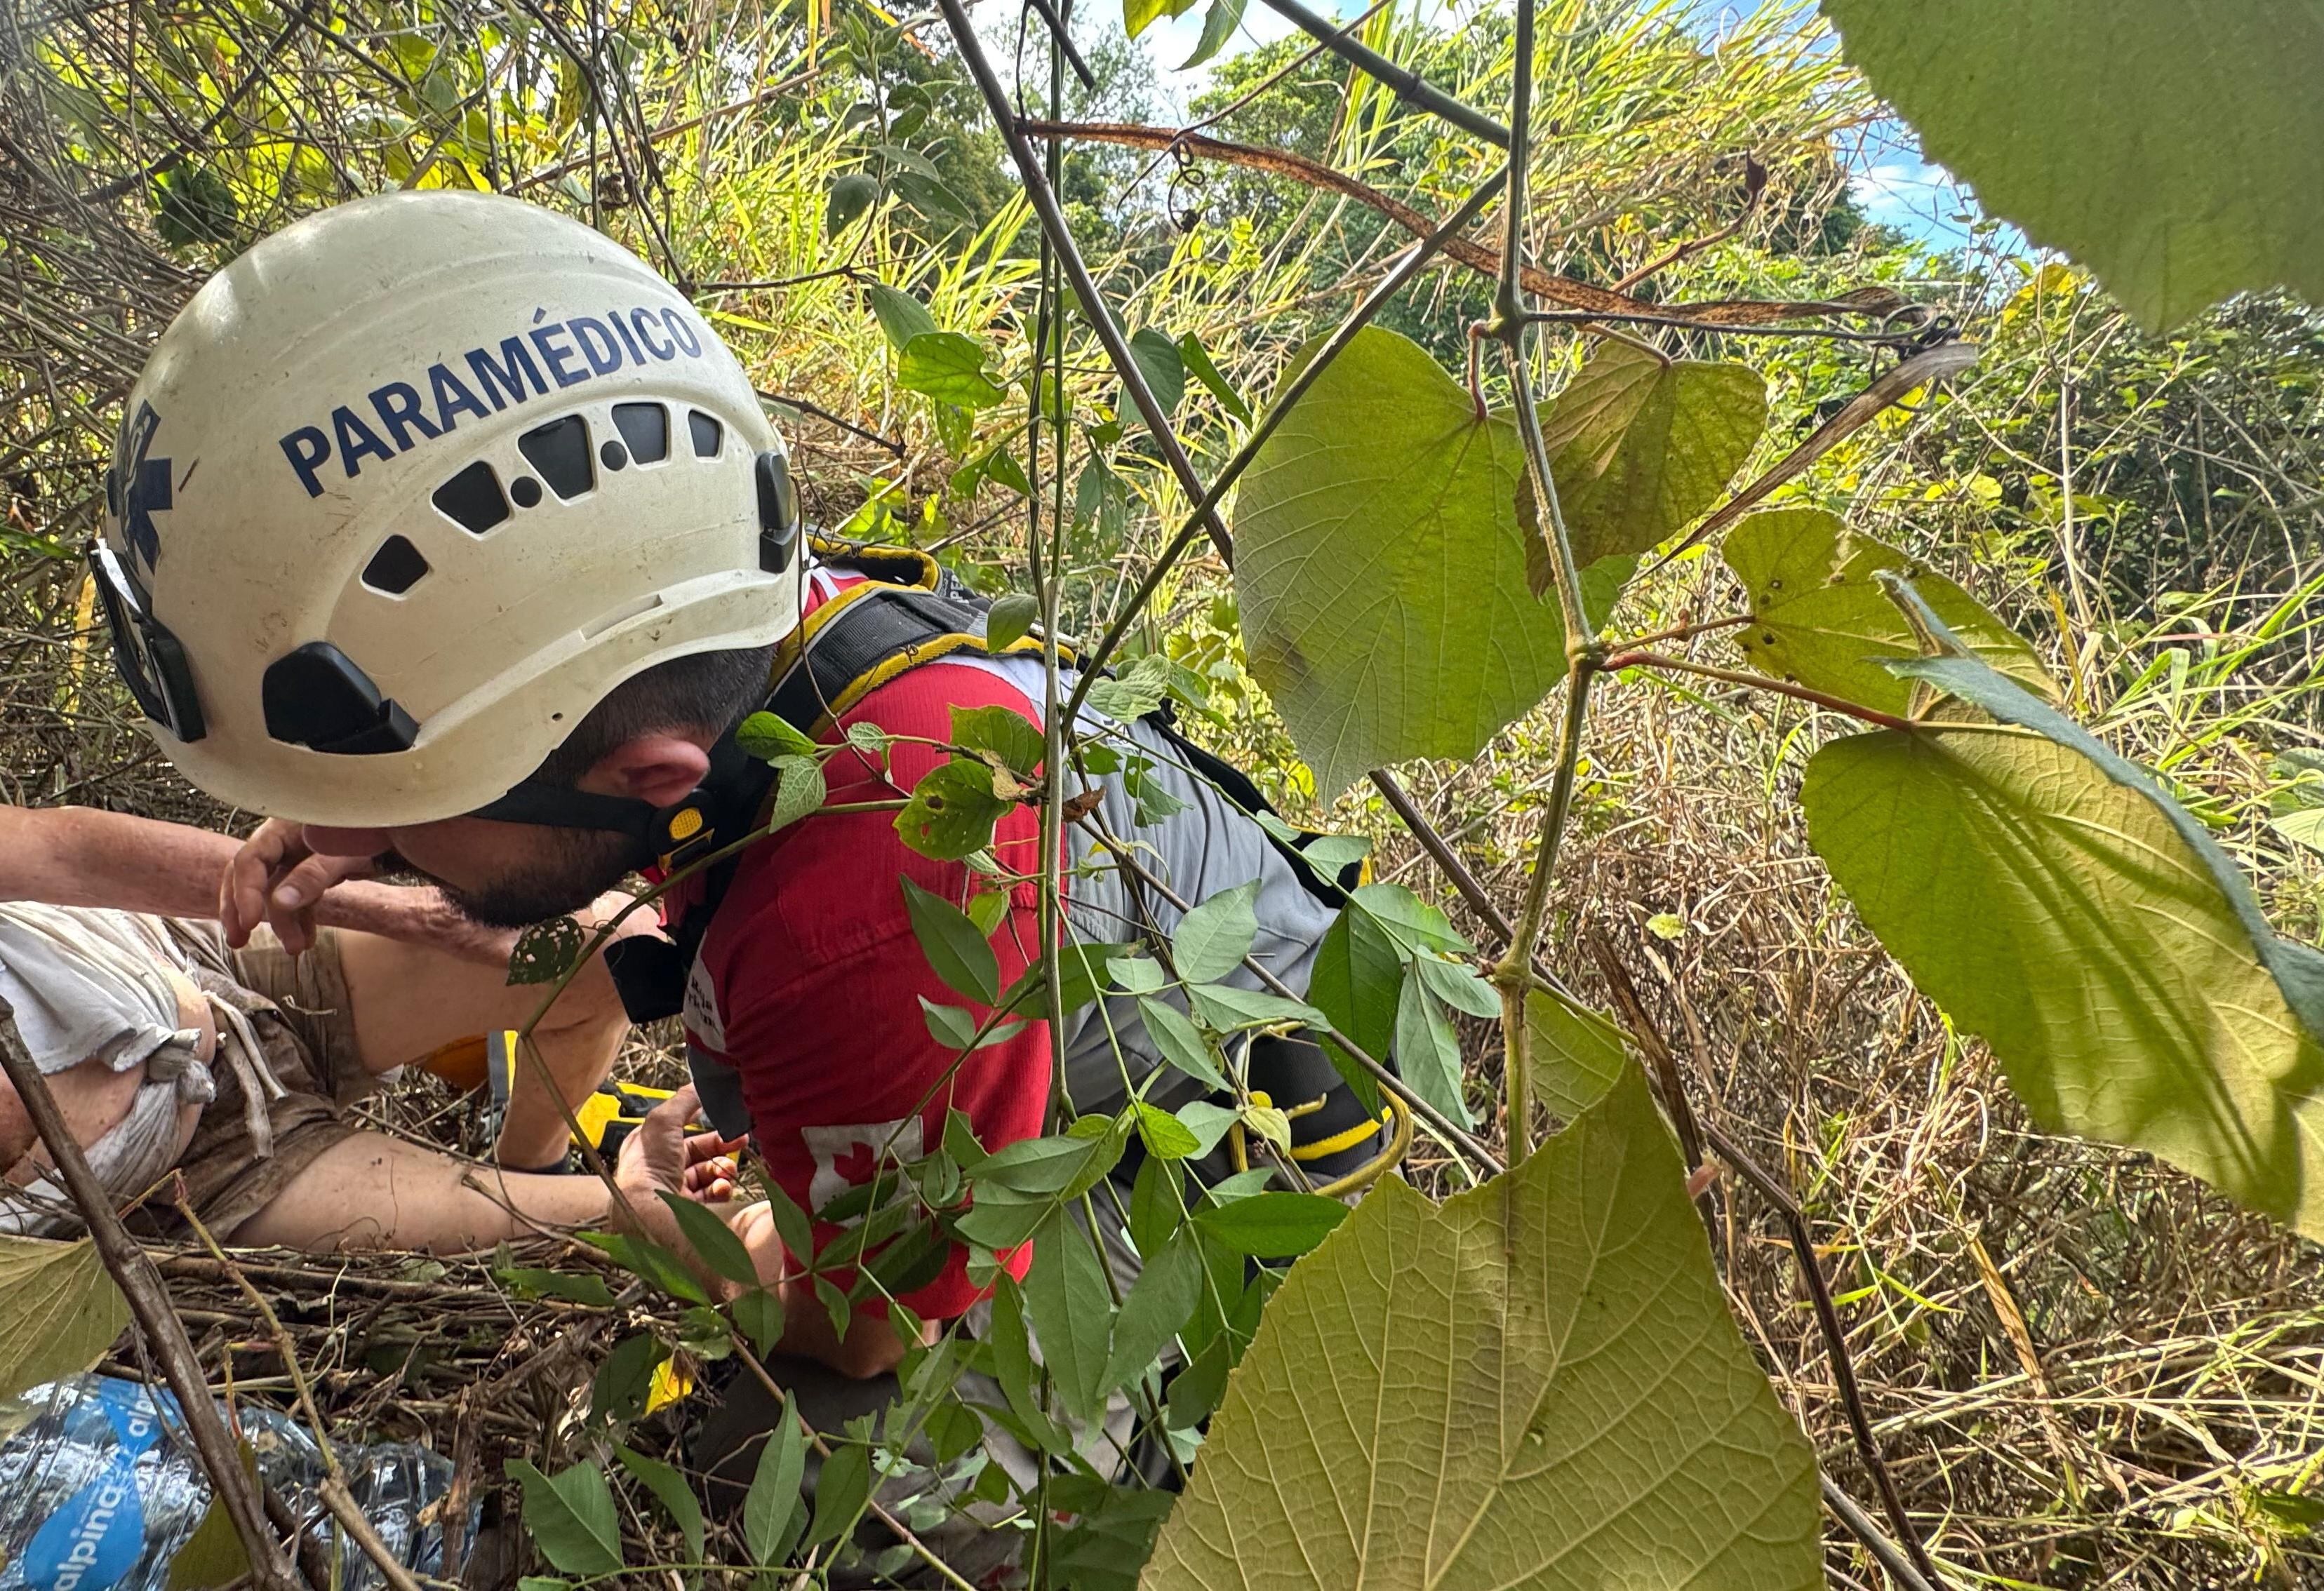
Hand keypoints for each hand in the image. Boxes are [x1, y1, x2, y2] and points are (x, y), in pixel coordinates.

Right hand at [219, 818, 377, 952]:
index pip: (251, 859)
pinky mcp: (312, 873)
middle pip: (250, 876)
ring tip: (295, 948)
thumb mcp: (345, 853)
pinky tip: (308, 940)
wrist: (403, 833)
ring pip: (275, 892)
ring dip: (281, 922)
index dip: (245, 891)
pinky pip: (297, 899)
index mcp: (285, 827)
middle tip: (237, 941)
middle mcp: (285, 842)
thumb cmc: (375, 832)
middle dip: (242, 909)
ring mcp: (297, 858)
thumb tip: (279, 903)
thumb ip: (313, 875)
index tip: (250, 922)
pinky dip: (300, 919)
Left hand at [613, 1083, 747, 1223]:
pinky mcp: (690, 1211)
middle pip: (700, 1153)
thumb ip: (684, 1100)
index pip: (682, 1132)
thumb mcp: (664, 1120)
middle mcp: (661, 1170)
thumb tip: (700, 1085)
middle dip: (722, 1147)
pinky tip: (722, 1187)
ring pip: (709, 1175)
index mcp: (651, 1147)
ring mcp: (676, 1191)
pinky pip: (713, 1196)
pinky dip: (722, 1189)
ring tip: (727, 1169)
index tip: (725, 1121)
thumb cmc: (648, 1168)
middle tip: (740, 1141)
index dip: (705, 1126)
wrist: (651, 1211)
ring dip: (723, 1169)